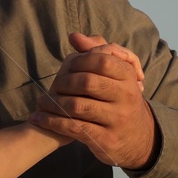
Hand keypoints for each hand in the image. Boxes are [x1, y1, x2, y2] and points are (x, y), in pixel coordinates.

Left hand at [30, 32, 159, 170]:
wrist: (138, 138)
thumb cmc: (119, 100)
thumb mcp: (116, 75)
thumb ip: (97, 52)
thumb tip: (74, 37)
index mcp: (128, 78)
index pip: (102, 60)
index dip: (80, 61)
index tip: (68, 66)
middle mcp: (126, 98)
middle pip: (87, 82)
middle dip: (64, 83)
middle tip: (53, 86)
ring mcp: (117, 120)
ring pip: (78, 106)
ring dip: (53, 104)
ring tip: (41, 102)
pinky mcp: (106, 140)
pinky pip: (74, 128)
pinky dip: (52, 122)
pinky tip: (39, 119)